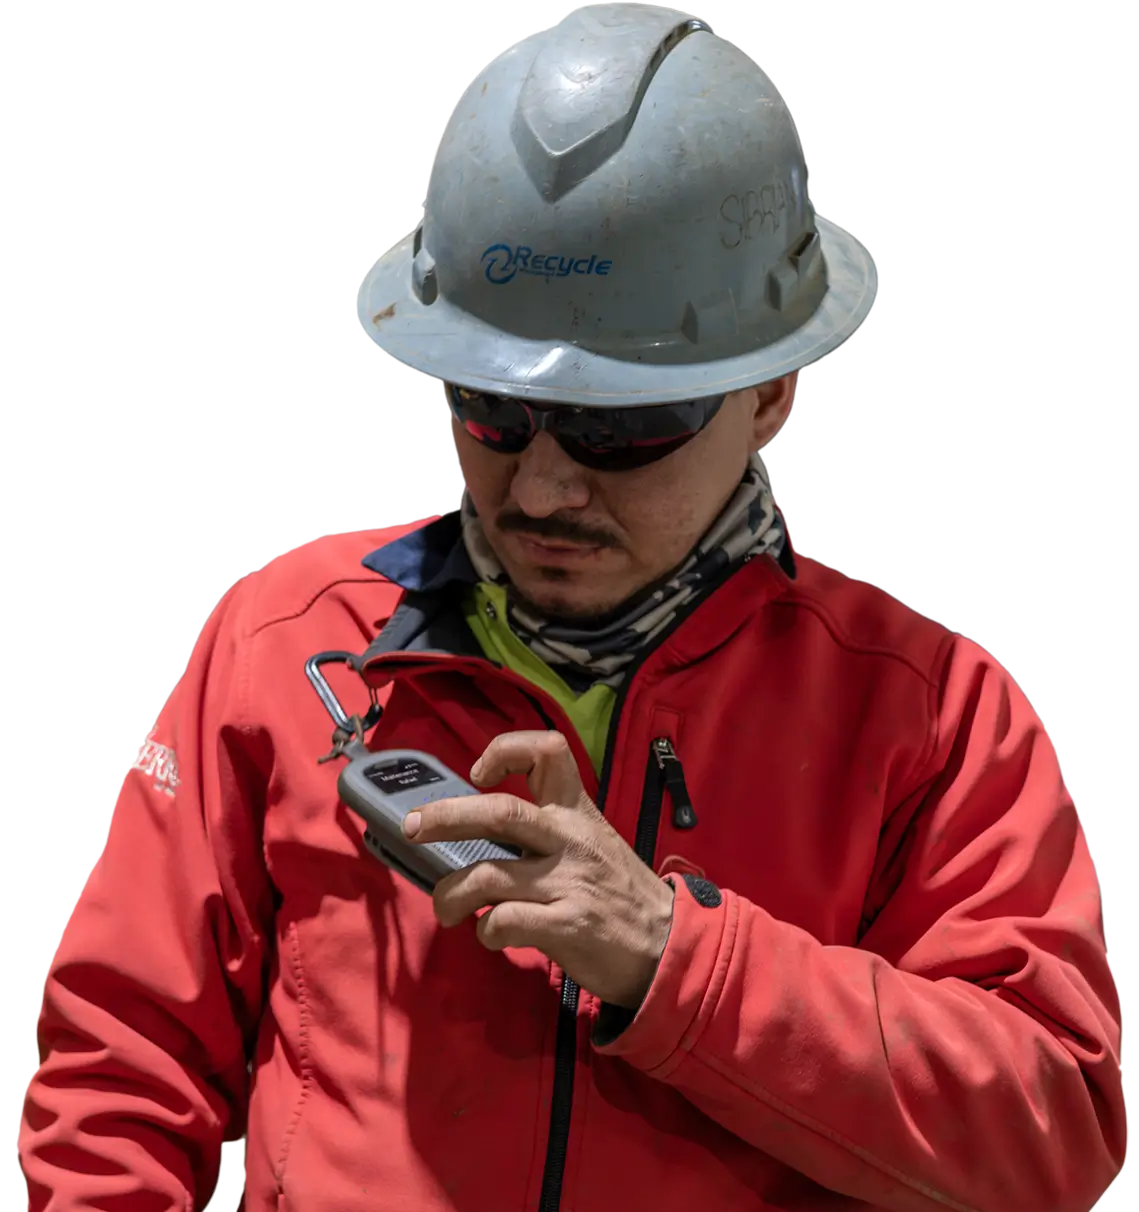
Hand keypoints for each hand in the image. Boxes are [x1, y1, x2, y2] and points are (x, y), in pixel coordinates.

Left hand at [402, 730, 675, 1009]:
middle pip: (499, 812)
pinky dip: (485, 931)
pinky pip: (503, 922)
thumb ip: (546, 827)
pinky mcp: (566, 925)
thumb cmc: (618, 890)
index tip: (479, 772)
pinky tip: (490, 935)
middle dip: (444, 817)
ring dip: (450, 895)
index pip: (548, 751)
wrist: (667, 943)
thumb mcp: (591, 840)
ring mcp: (568, 882)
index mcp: (577, 809)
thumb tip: (479, 824)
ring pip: (487, 876)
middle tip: (413, 828)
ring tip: (446, 909)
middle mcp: (570, 838)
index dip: (506, 750)